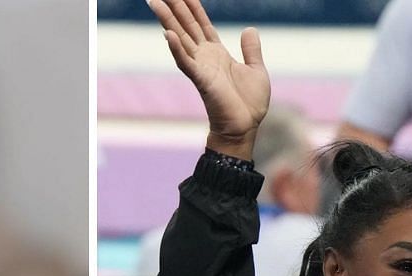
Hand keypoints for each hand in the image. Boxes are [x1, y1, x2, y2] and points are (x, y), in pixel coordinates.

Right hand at [149, 0, 269, 159]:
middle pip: (187, 25)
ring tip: (155, 2)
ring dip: (168, 20)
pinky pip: (186, 62)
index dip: (193, 6)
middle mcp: (205, 57)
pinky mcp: (202, 80)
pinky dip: (177, 48)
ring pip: (181, 38)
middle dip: (175, 7)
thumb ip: (251, 49)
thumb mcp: (256, 69)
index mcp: (217, 53)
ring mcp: (201, 68)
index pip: (202, 24)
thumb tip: (249, 29)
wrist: (245, 127)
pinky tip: (168, 34)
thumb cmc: (249, 104)